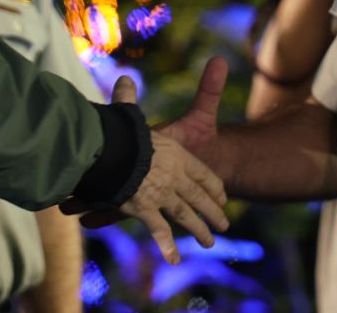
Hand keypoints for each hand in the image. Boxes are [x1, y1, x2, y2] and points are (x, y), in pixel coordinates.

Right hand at [108, 74, 228, 263]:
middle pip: (199, 196)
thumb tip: (124, 77)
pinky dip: (167, 246)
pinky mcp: (146, 209)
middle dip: (212, 211)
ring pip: (186, 214)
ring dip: (199, 229)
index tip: (222, 195)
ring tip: (210, 242)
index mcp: (176, 152)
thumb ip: (130, 98)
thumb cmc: (121, 131)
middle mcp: (174, 175)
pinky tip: (175, 260)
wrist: (112, 151)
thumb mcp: (130, 113)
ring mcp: (162, 194)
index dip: (213, 184)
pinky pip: (159, 230)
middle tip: (224, 224)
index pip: (201, 171)